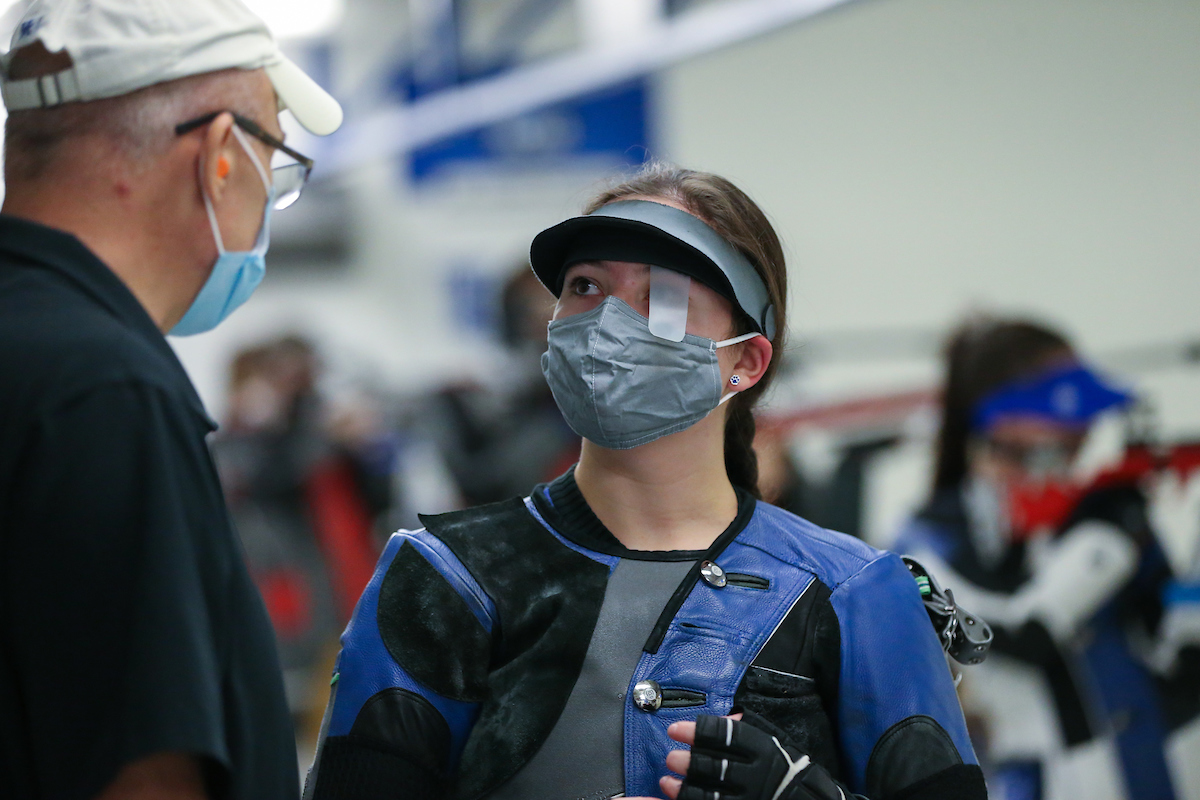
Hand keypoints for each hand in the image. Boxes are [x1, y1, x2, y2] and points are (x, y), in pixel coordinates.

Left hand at [660, 713, 845, 799]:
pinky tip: (671, 796)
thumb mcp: (776, 742)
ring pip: (710, 795)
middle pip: (716, 768)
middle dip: (690, 763)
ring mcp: (750, 799)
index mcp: (764, 750)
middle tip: (672, 758)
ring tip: (667, 781)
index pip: (727, 736)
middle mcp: (757, 776)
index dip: (698, 731)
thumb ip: (749, 728)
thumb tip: (727, 715)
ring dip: (684, 788)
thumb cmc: (789, 768)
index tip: (676, 729)